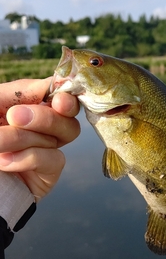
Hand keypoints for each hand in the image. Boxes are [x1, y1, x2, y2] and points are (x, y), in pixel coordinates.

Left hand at [0, 78, 79, 199]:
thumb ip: (19, 91)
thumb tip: (50, 84)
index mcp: (32, 107)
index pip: (59, 97)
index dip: (65, 95)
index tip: (58, 99)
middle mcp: (43, 129)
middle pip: (67, 118)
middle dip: (44, 117)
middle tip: (13, 117)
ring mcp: (47, 151)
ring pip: (56, 137)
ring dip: (21, 138)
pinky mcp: (48, 174)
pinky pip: (52, 159)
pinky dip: (26, 158)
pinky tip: (4, 162)